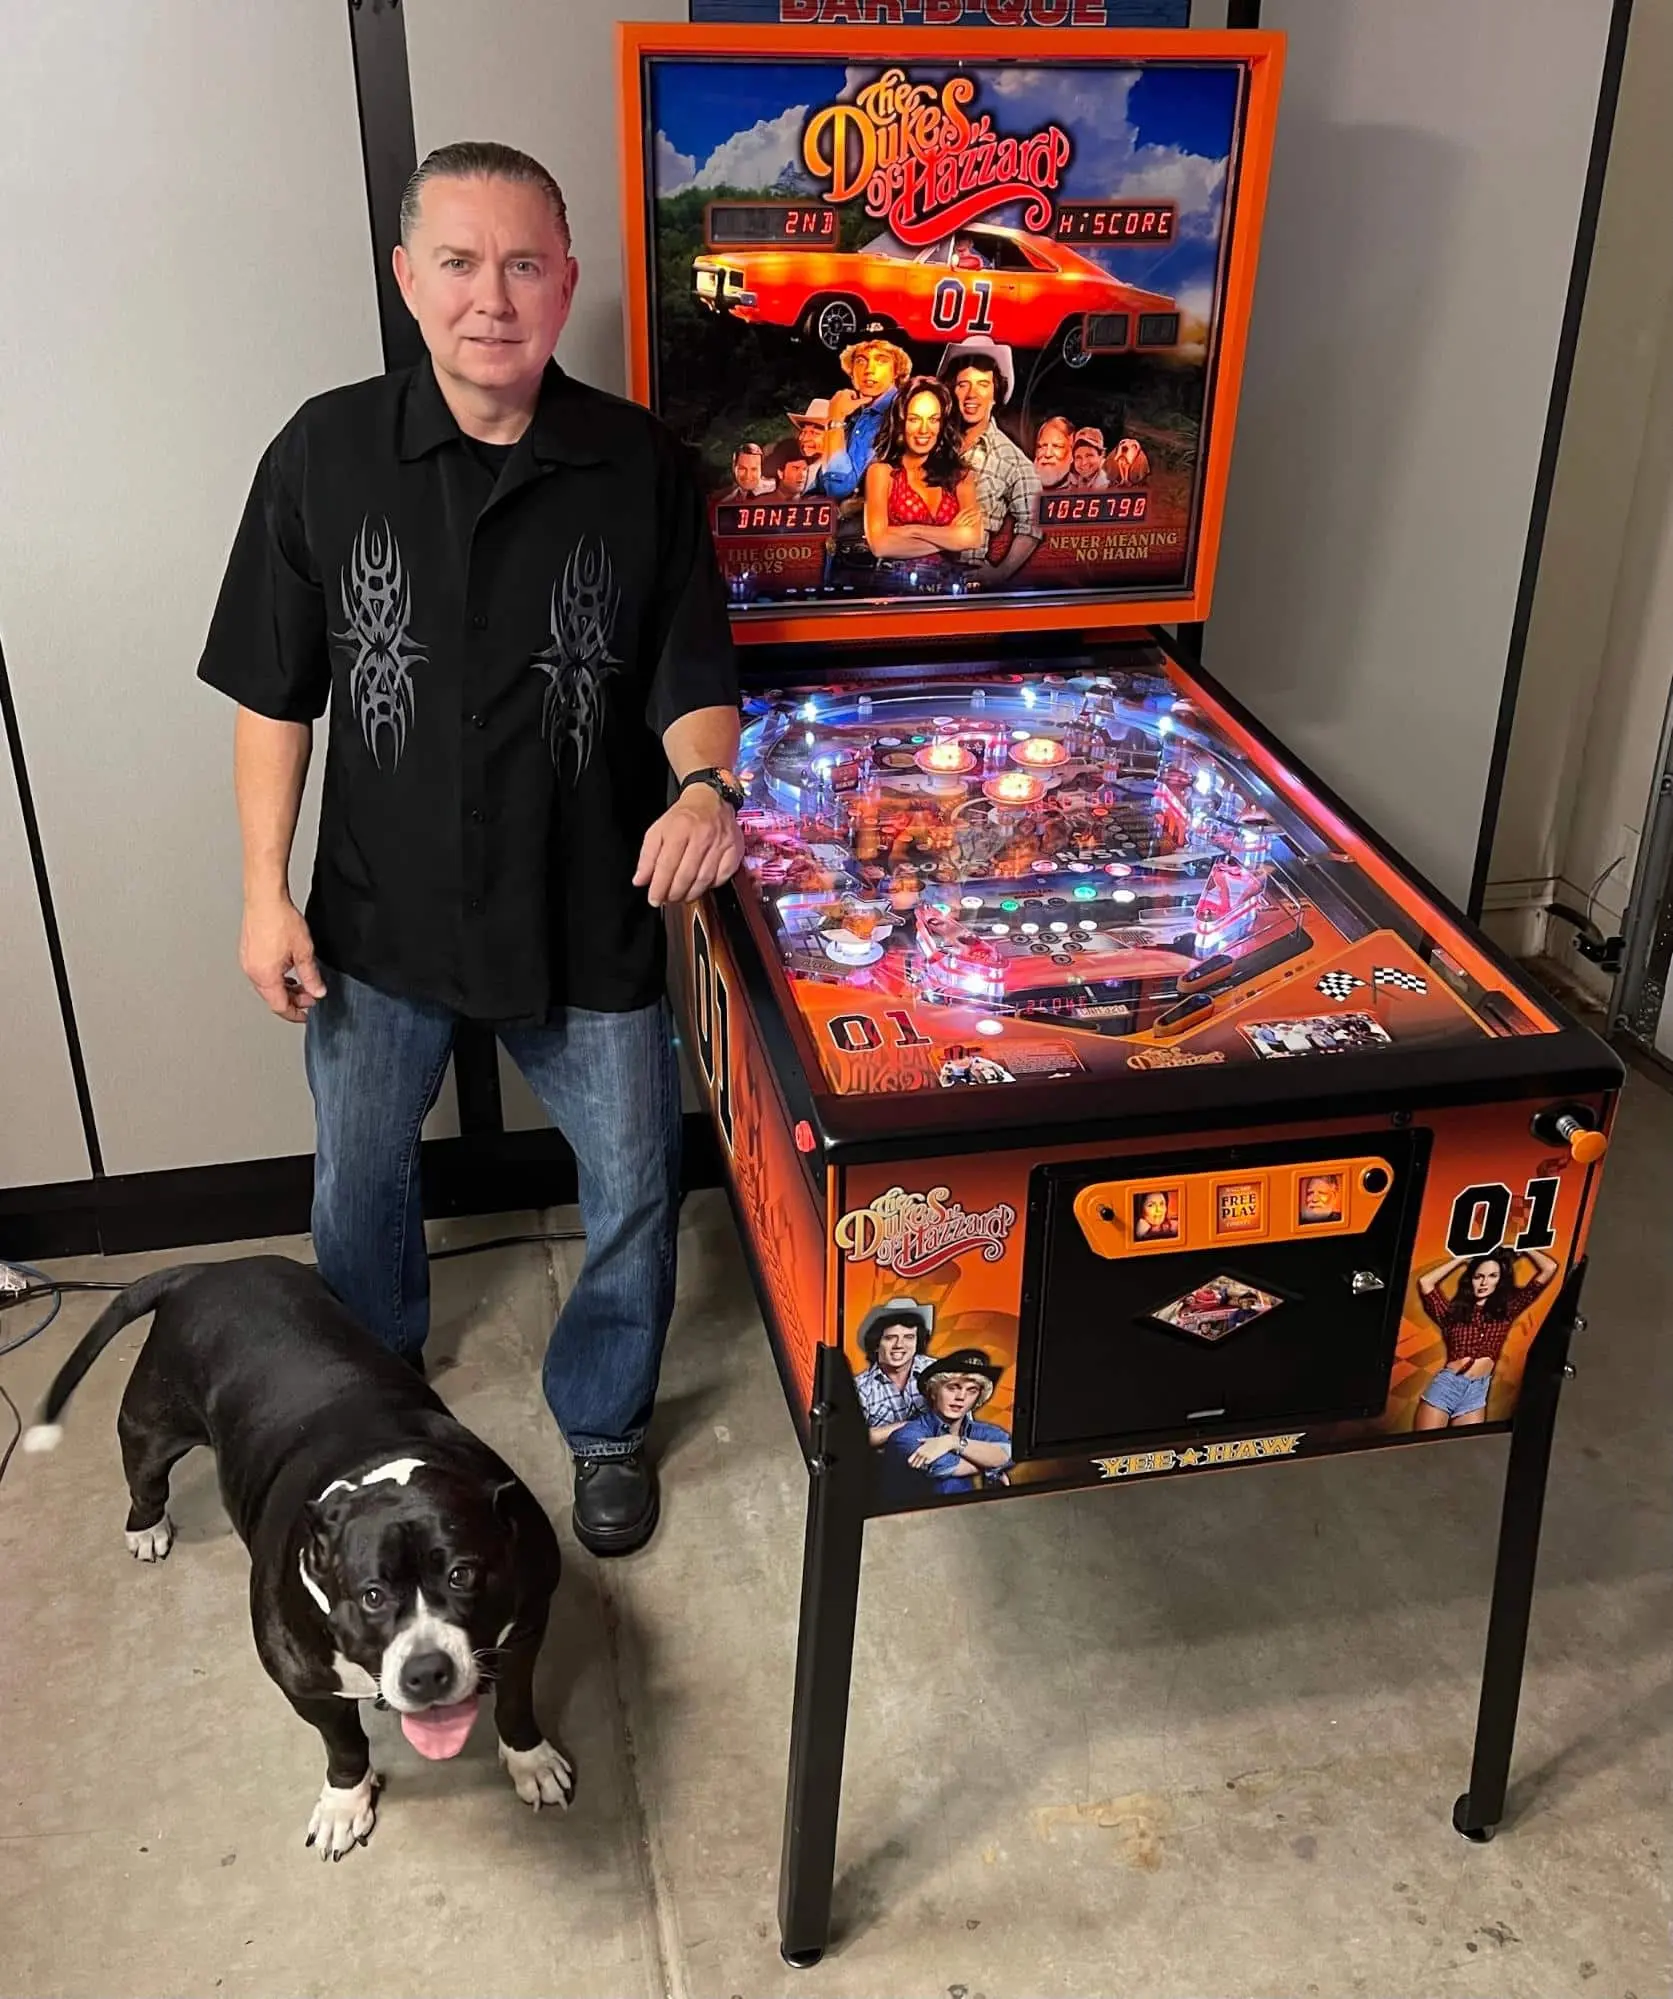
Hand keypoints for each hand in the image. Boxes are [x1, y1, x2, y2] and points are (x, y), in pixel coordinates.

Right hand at [241, 895, 324, 1022]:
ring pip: (267, 986)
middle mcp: (253, 972)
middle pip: (272, 998)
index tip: (306, 1015)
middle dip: (293, 1000)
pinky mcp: (247, 953)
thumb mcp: (304, 952)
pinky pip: (261, 974)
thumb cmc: (280, 920)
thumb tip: (317, 992)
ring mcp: (248, 962)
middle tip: (310, 996)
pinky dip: (276, 978)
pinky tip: (287, 971)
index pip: (280, 1006)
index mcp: (265, 976)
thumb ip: (311, 976)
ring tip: (301, 983)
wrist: (265, 899)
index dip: (295, 1013)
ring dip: (285, 989)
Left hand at [634, 784, 744, 908]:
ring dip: (690, 894)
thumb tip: (640, 880)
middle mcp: (702, 836)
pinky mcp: (735, 850)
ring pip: (704, 879)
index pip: (667, 865)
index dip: (659, 887)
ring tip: (681, 896)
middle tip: (667, 899)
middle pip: (686, 875)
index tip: (654, 899)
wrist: (710, 800)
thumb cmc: (682, 818)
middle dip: (674, 894)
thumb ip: (647, 856)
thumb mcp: (658, 831)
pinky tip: (700, 885)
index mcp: (679, 829)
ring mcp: (721, 843)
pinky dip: (710, 886)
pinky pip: (722, 877)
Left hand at [826, 388, 861, 422]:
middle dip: (850, 400)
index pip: (853, 392)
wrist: (835, 416)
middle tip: (851, 406)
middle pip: (848, 395)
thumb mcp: (855, 405)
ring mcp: (835, 396)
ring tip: (846, 408)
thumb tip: (870, 398)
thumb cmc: (845, 409)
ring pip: (843, 398)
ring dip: (845, 402)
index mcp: (845, 391)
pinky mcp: (832, 401)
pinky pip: (838, 401)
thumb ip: (863, 401)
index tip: (855, 404)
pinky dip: (840, 404)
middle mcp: (839, 392)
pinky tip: (841, 409)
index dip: (856, 398)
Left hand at [908, 1435, 961, 1468]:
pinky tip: (925, 1467)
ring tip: (919, 1467)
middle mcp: (922, 1452)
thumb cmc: (936, 1440)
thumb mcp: (928, 1439)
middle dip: (915, 1464)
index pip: (913, 1456)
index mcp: (920, 1448)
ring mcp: (927, 1456)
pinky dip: (925, 1466)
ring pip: (920, 1464)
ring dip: (920, 1466)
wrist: (944, 1442)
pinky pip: (926, 1464)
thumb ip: (922, 1440)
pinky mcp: (932, 1458)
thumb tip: (917, 1439)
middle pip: (915, 1461)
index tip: (910, 1463)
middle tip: (914, 1466)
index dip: (911, 1460)